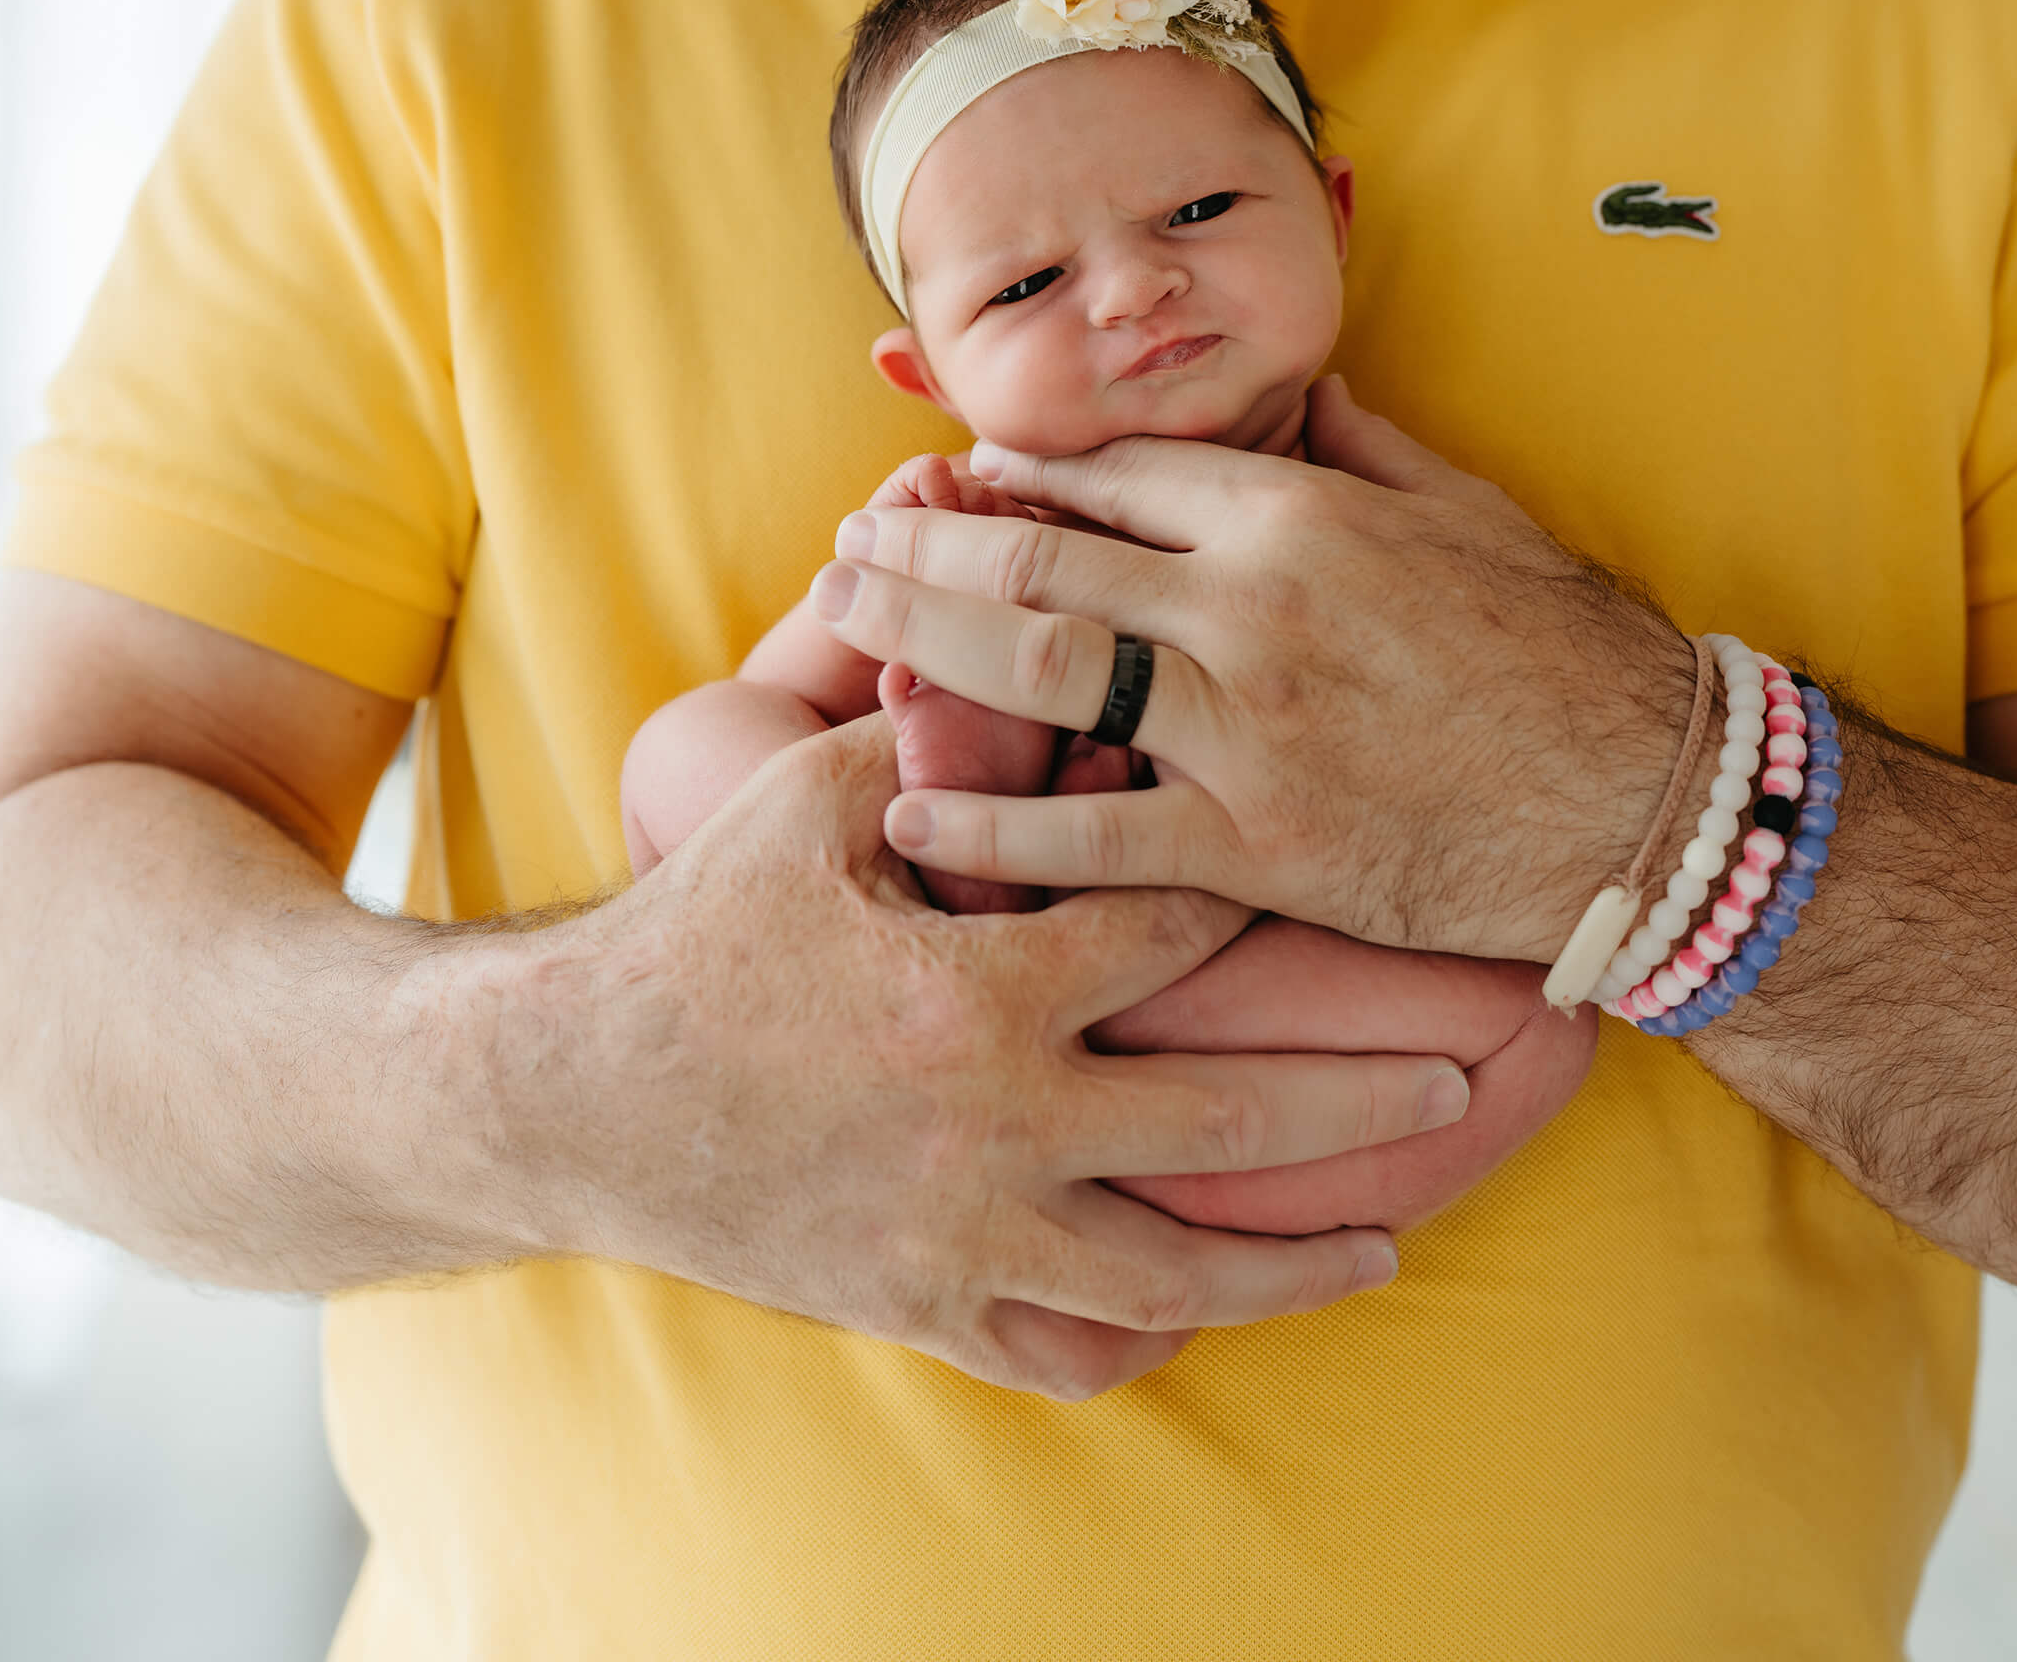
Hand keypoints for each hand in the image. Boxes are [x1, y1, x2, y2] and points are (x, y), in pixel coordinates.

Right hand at [485, 713, 1468, 1400]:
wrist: (565, 1095)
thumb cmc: (694, 935)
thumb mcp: (803, 809)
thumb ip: (930, 746)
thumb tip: (1022, 667)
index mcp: (978, 989)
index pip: (1164, 932)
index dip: (1253, 891)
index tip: (1335, 868)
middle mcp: (992, 1127)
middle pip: (1223, 1123)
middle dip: (1353, 1099)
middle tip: (1452, 1075)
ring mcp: (959, 1235)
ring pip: (1169, 1274)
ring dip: (1290, 1266)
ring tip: (1384, 1243)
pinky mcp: (918, 1306)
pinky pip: (1059, 1349)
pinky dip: (1140, 1342)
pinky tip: (1199, 1319)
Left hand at [813, 380, 1694, 963]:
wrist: (1647, 800)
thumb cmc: (1564, 651)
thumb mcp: (1470, 513)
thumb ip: (1367, 448)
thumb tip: (1308, 389)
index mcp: (1301, 513)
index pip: (1116, 470)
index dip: (1019, 469)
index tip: (958, 476)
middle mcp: (1253, 606)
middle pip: (1043, 558)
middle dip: (926, 543)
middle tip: (848, 542)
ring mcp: (1248, 727)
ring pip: (1042, 670)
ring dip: (923, 639)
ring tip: (844, 619)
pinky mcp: (1258, 845)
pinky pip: (1092, 835)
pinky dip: (992, 821)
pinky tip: (910, 806)